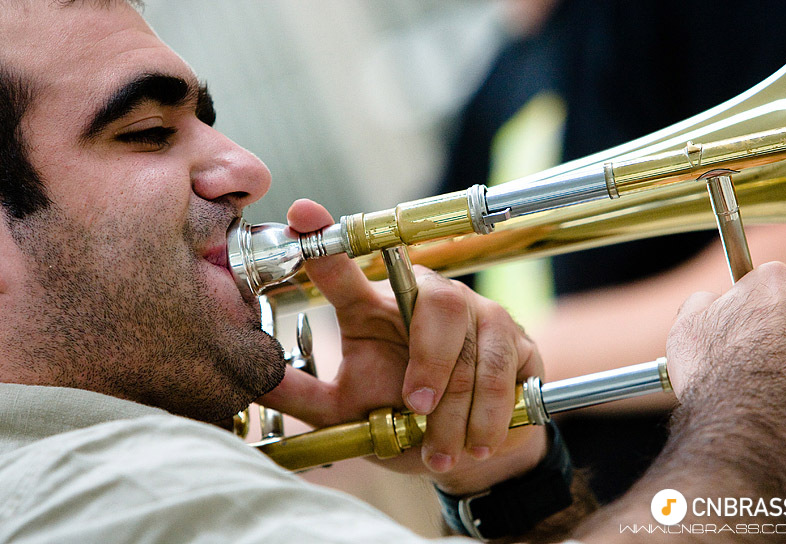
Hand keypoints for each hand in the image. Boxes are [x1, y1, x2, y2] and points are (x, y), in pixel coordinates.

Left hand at [257, 199, 546, 493]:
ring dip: (457, 406)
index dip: (327, 238)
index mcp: (376, 308)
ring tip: (440, 449)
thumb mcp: (350, 411)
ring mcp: (477, 313)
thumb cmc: (405, 420)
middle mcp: (428, 298)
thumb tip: (256, 380)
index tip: (303, 213)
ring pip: (473, 344)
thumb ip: (305, 395)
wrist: (469, 452)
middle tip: (415, 407)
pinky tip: (475, 445)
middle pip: (437, 303)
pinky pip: (503, 365)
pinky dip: (487, 412)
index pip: (349, 266)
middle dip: (429, 360)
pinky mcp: (514, 339)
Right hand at [667, 261, 785, 401]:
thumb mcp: (685, 328)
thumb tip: (708, 301)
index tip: (741, 332)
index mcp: (773, 282)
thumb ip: (699, 302)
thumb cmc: (717, 372)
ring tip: (769, 381)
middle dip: (777, 329)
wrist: (751, 421)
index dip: (748, 310)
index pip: (764, 285)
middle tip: (755, 359)